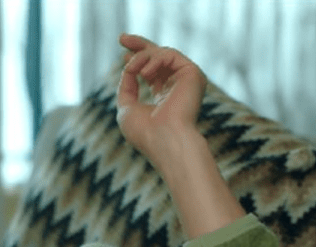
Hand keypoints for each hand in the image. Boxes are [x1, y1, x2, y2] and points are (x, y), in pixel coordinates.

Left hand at [116, 34, 206, 166]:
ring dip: (141, 57)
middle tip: (122, 38)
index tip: (123, 53)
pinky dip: (152, 60)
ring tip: (131, 68)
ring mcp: (186, 80)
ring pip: (161, 54)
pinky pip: (169, 55)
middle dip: (140, 46)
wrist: (165, 140)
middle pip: (159, 57)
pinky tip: (144, 72)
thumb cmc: (145, 132)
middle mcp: (178, 87)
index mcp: (165, 97)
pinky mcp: (192, 73)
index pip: (153, 72)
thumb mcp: (127, 108)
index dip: (138, 60)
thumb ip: (127, 88)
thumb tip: (127, 69)